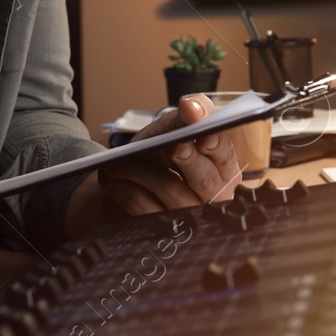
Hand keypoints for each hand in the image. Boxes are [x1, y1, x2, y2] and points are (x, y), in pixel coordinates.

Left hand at [95, 95, 242, 214]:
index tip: (205, 136)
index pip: (225, 157)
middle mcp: (211, 196)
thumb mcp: (172, 128)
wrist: (131, 179)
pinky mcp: (161, 228)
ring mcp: (188, 216)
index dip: (217, 146)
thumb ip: (186, 114)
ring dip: (140, 169)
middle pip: (205, 180)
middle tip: (175, 146)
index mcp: (223, 169)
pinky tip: (110, 176)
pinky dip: (123, 187)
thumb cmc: (160, 150)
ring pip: (169, 189)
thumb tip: (191, 107)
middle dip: (189, 160)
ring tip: (118, 161)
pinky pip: (142, 205)